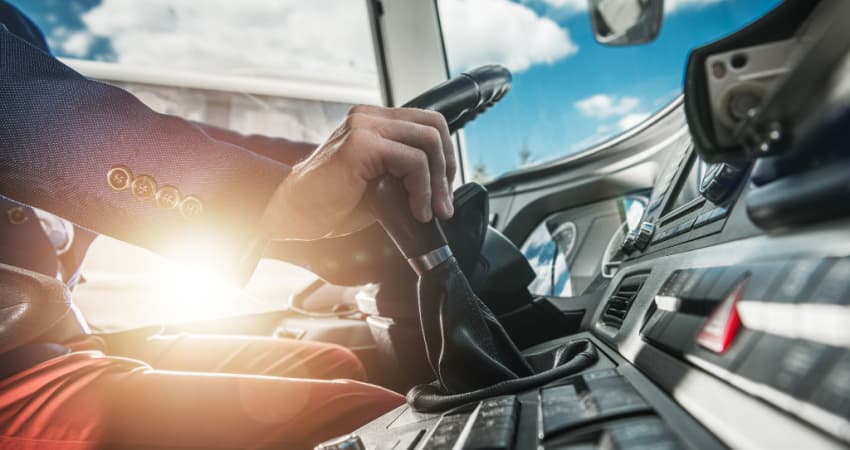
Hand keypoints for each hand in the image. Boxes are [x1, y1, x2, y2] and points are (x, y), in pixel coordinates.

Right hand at [261, 105, 456, 239]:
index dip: (444, 156)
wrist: (293, 216)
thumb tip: (440, 186)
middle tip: (442, 204)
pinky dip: (423, 189)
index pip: (427, 122)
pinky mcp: (361, 144)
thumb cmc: (330, 204)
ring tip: (430, 211)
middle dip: (446, 168)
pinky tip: (416, 211)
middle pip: (434, 126)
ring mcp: (363, 126)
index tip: (442, 190)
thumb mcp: (379, 183)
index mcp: (372, 121)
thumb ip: (405, 173)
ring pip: (429, 142)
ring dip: (437, 183)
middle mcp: (368, 117)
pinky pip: (413, 161)